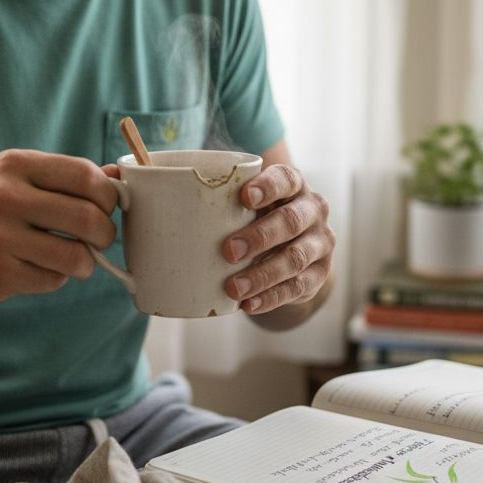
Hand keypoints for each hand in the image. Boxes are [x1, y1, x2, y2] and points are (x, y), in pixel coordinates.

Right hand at [0, 149, 117, 305]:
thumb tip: (120, 177)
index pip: (85, 175)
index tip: (109, 208)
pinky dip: (56, 278)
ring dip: (85, 262)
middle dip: (105, 234)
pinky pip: (52, 280)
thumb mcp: (13, 179)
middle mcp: (4, 196)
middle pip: (88, 217)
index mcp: (14, 165)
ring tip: (75, 259)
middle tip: (100, 240)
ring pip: (75, 255)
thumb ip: (64, 178)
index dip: (109, 195)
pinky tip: (37, 269)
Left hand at [221, 164, 334, 314]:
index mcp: (294, 185)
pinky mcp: (320, 273)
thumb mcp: (248, 204)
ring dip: (263, 274)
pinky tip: (248, 304)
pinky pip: (297, 287)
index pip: (285, 179)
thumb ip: (219, 202)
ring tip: (233, 287)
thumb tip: (161, 208)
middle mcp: (313, 209)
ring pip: (296, 258)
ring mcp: (320, 242)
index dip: (268, 187)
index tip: (244, 197)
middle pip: (291, 220)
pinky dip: (271, 297)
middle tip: (228, 251)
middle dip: (260, 236)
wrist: (293, 245)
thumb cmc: (258, 217)